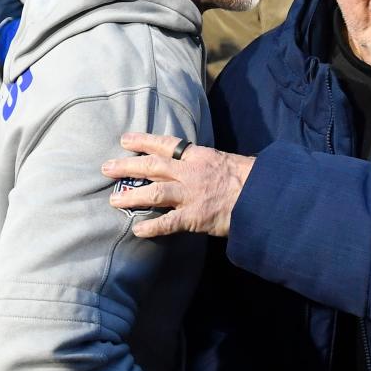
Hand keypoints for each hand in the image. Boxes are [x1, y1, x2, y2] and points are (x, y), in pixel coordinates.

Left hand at [104, 133, 254, 237]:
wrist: (263, 194)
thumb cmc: (250, 178)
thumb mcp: (226, 161)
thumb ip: (207, 164)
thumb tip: (194, 166)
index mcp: (199, 156)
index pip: (167, 144)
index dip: (143, 141)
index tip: (125, 139)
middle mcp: (190, 172)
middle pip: (153, 166)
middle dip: (127, 166)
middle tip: (107, 168)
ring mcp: (191, 194)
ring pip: (154, 192)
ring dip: (131, 196)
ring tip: (114, 201)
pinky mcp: (194, 216)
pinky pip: (168, 222)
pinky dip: (152, 226)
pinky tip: (138, 230)